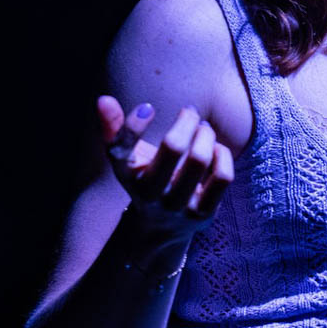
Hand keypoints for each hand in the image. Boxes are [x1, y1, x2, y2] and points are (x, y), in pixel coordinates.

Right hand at [98, 96, 233, 243]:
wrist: (162, 227)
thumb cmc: (145, 179)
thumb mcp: (127, 159)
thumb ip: (115, 129)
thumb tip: (103, 99)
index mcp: (128, 177)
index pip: (123, 150)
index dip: (132, 126)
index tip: (147, 108)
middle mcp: (151, 195)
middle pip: (173, 146)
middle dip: (186, 121)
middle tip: (189, 112)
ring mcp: (178, 206)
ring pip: (199, 159)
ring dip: (206, 135)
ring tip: (203, 129)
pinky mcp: (204, 213)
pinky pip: (222, 177)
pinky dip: (223, 155)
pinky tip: (217, 149)